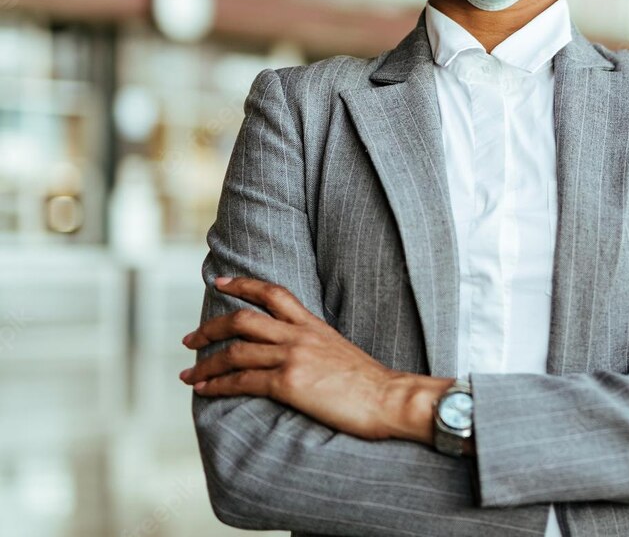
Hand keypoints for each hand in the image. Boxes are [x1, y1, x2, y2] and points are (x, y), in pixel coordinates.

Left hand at [179, 276, 449, 442]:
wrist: (389, 398)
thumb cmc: (371, 382)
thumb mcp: (340, 351)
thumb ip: (315, 346)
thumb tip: (296, 354)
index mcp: (313, 325)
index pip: (273, 293)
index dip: (242, 284)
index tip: (220, 282)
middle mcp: (300, 336)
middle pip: (243, 320)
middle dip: (210, 328)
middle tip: (191, 339)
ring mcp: (293, 358)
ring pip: (235, 352)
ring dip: (205, 363)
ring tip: (188, 373)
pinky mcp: (289, 383)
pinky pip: (241, 380)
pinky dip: (217, 384)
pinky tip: (205, 389)